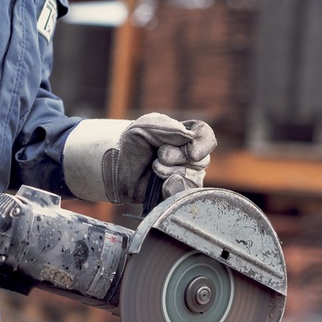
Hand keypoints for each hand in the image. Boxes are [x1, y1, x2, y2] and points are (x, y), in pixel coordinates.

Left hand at [64, 113, 216, 204]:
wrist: (116, 164)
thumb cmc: (133, 141)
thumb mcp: (149, 125)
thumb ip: (171, 129)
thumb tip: (191, 139)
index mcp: (187, 136)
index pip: (206, 138)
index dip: (203, 144)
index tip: (191, 151)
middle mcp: (190, 157)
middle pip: (201, 160)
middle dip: (179, 157)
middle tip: (158, 156)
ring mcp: (184, 177)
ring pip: (194, 179)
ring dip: (173, 172)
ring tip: (155, 168)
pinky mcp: (174, 193)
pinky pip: (184, 196)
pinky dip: (175, 190)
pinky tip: (164, 185)